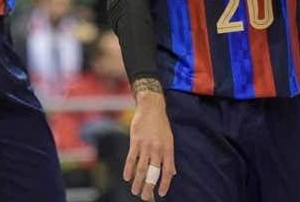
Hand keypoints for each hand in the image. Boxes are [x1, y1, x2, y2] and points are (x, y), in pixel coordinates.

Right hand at [124, 84, 176, 199]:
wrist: (151, 107)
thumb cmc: (161, 125)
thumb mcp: (169, 140)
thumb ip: (169, 157)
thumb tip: (173, 172)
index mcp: (168, 149)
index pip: (168, 171)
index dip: (165, 183)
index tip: (161, 193)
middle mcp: (157, 149)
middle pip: (153, 172)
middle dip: (149, 187)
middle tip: (145, 197)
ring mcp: (146, 145)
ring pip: (141, 168)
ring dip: (137, 181)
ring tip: (135, 191)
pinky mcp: (135, 141)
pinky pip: (131, 158)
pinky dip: (128, 169)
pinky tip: (126, 178)